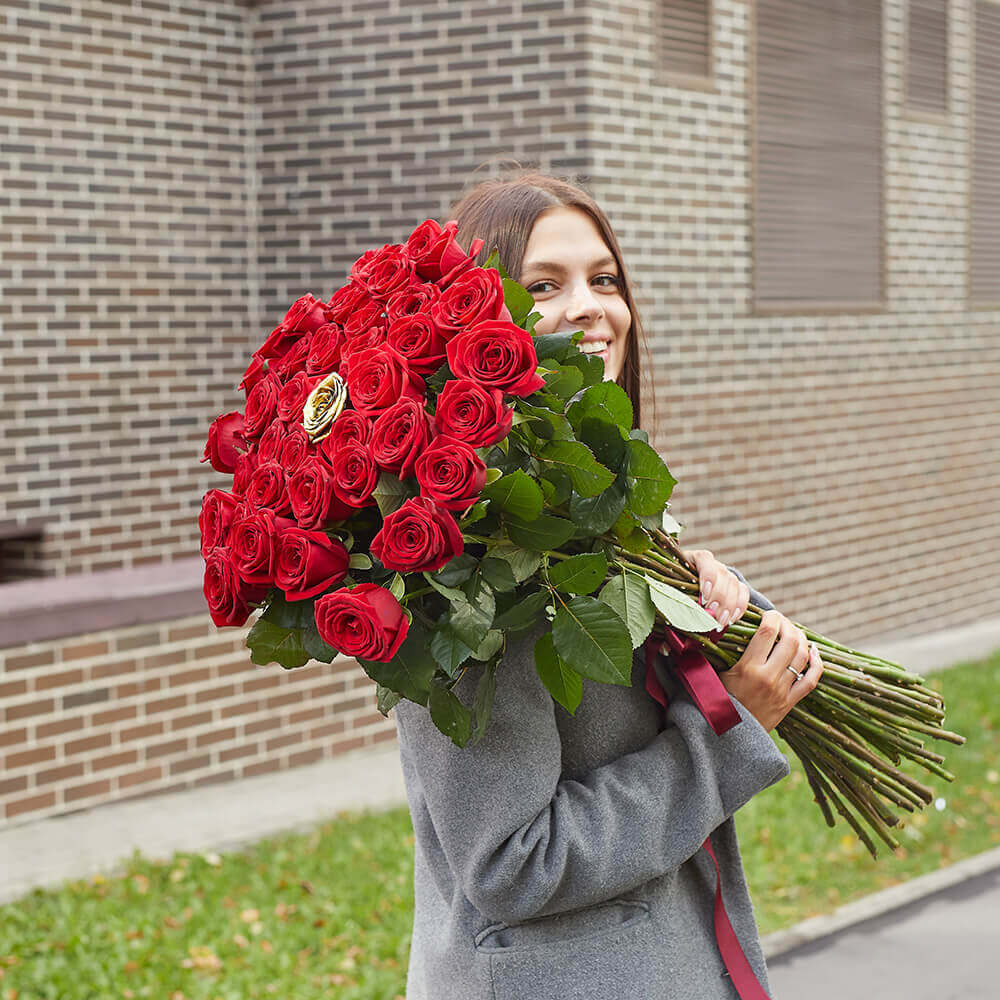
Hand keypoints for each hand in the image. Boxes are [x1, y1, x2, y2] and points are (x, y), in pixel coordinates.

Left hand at [681, 548, 748, 631]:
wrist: (687, 584)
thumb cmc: (677, 584)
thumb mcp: (673, 584)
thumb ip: (677, 591)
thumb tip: (678, 608)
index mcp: (696, 558)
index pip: (705, 560)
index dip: (707, 578)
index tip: (704, 596)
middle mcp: (715, 564)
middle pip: (723, 576)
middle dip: (719, 597)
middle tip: (712, 614)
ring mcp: (727, 574)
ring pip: (735, 585)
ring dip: (729, 606)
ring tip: (721, 621)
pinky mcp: (736, 586)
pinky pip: (744, 593)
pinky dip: (740, 607)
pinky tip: (732, 619)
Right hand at [718, 609, 823, 731]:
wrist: (727, 738)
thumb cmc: (715, 703)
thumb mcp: (713, 676)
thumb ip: (715, 654)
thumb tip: (712, 630)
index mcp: (748, 668)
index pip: (767, 632)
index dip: (771, 618)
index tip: (768, 614)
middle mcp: (768, 677)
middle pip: (790, 641)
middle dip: (788, 625)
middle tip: (782, 622)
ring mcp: (782, 691)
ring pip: (803, 657)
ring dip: (802, 640)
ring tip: (795, 633)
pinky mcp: (789, 703)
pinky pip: (811, 681)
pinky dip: (817, 664)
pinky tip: (815, 652)